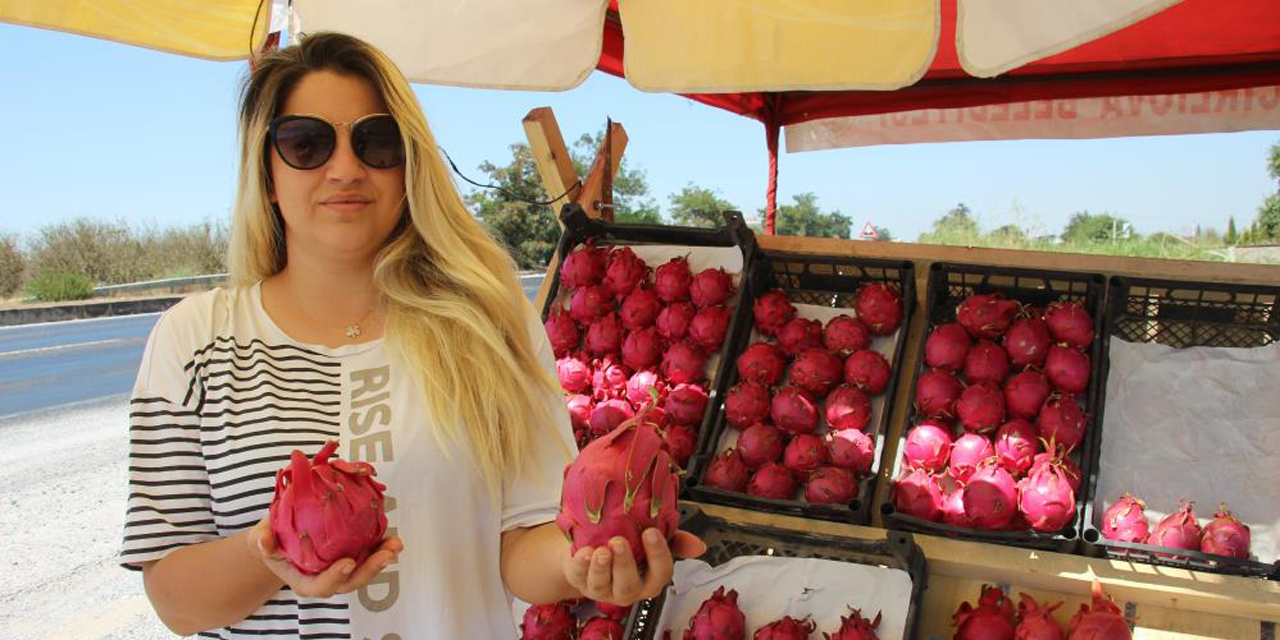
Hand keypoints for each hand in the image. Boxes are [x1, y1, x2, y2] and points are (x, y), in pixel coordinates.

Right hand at [246, 517, 403, 597]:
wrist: (279, 538)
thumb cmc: (272, 540)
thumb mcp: (261, 539)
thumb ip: (263, 541)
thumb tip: (264, 540)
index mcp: (304, 581)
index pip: (321, 586)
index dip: (335, 577)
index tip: (348, 562)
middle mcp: (326, 579)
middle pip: (350, 582)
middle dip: (370, 570)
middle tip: (386, 554)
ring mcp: (340, 569)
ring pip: (364, 571)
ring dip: (382, 559)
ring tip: (395, 544)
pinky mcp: (351, 556)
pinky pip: (368, 556)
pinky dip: (381, 548)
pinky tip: (392, 537)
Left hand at [561, 528, 705, 605]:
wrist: (591, 548)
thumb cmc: (627, 545)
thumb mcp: (651, 543)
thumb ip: (674, 541)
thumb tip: (699, 546)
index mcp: (648, 580)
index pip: (660, 573)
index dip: (658, 554)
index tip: (651, 532)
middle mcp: (626, 588)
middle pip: (629, 584)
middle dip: (624, 564)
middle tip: (619, 542)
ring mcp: (602, 588)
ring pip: (602, 585)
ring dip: (601, 567)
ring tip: (601, 550)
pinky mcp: (580, 581)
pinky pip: (579, 577)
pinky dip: (581, 564)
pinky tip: (584, 552)